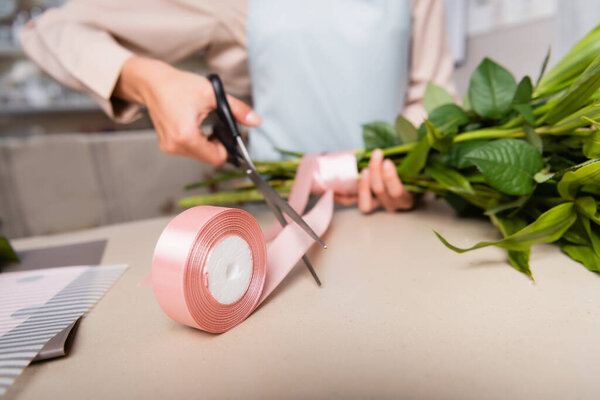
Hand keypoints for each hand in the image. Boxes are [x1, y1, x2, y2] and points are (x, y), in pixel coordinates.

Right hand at [114, 56, 260, 165]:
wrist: (152, 82)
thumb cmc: (178, 86)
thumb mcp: (213, 94)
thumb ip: (237, 110)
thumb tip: (255, 121)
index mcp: (186, 136)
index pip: (217, 158)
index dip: (227, 148)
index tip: (229, 134)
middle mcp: (175, 146)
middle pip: (209, 158)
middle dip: (217, 145)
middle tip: (217, 126)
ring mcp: (169, 147)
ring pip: (199, 155)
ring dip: (207, 144)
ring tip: (204, 123)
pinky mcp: (166, 145)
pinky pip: (189, 150)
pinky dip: (196, 142)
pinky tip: (195, 126)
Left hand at [336, 149, 413, 212]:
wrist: (408, 182)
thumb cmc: (411, 171)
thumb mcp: (415, 165)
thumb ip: (411, 155)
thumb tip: (413, 134)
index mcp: (407, 198)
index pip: (397, 192)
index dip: (391, 178)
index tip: (387, 162)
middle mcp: (392, 205)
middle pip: (380, 192)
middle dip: (376, 171)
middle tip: (377, 154)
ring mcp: (377, 206)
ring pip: (366, 204)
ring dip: (363, 186)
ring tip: (363, 170)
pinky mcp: (366, 202)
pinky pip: (351, 203)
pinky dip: (341, 196)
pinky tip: (333, 188)